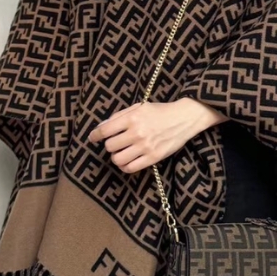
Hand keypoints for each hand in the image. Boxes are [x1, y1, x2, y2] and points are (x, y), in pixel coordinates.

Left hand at [88, 98, 227, 174]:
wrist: (183, 118)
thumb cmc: (159, 111)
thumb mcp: (139, 107)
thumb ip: (119, 116)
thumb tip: (100, 127)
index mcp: (132, 118)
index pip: (105, 130)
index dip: (95, 135)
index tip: (92, 138)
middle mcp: (137, 132)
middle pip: (110, 146)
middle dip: (109, 145)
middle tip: (114, 143)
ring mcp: (145, 146)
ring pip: (118, 159)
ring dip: (116, 157)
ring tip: (121, 153)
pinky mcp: (153, 157)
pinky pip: (131, 168)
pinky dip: (125, 166)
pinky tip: (128, 161)